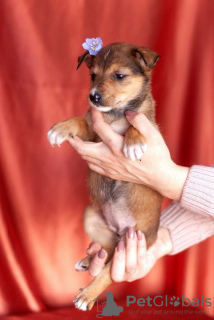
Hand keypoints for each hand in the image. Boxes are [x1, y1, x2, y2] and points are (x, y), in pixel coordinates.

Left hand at [68, 108, 188, 199]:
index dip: (94, 115)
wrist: (160, 177)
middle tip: (70, 132)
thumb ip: (139, 121)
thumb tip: (127, 113)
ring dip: (79, 149)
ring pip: (87, 159)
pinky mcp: (112, 174)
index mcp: (118, 146)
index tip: (93, 107)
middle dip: (74, 140)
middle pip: (84, 149)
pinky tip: (89, 156)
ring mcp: (110, 167)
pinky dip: (87, 160)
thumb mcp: (153, 134)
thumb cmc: (157, 155)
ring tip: (76, 142)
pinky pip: (93, 168)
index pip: (100, 127)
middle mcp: (110, 157)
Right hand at [86, 227, 171, 280]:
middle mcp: (117, 275)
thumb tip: (90, 251)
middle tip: (119, 243)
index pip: (95, 272)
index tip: (102, 251)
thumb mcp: (106, 240)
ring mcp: (131, 275)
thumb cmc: (117, 239)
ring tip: (130, 232)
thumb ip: (97, 245)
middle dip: (118, 258)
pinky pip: (142, 258)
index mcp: (103, 268)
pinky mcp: (143, 269)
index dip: (97, 264)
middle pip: (116, 275)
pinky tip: (139, 233)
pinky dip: (140, 244)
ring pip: (131, 265)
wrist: (140, 240)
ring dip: (130, 247)